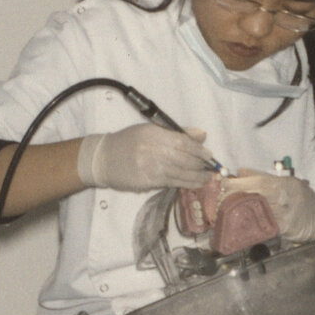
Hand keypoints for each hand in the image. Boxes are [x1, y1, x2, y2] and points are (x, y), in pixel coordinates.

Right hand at [77, 124, 214, 191]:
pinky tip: (194, 184)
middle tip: (211, 169)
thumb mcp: (149, 130)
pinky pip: (171, 182)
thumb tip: (201, 135)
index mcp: (153, 133)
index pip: (182, 142)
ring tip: (207, 178)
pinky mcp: (146, 181)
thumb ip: (176, 132)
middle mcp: (152, 149)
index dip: (199, 150)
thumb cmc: (128, 142)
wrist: (103, 158)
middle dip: (200, 165)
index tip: (209, 155)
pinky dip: (185, 183)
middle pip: (183, 158)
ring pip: (179, 173)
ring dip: (196, 177)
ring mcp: (149, 167)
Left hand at [223, 169, 314, 247]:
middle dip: (235, 196)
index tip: (223, 183)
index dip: (239, 183)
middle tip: (218, 199)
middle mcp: (287, 198)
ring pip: (258, 212)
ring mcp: (287, 215)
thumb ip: (262, 177)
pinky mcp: (286, 230)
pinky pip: (265, 227)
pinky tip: (238, 225)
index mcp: (285, 184)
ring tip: (224, 212)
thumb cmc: (302, 200)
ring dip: (239, 212)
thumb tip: (240, 171)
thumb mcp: (287, 184)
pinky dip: (250, 226)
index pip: (259, 182)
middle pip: (256, 196)